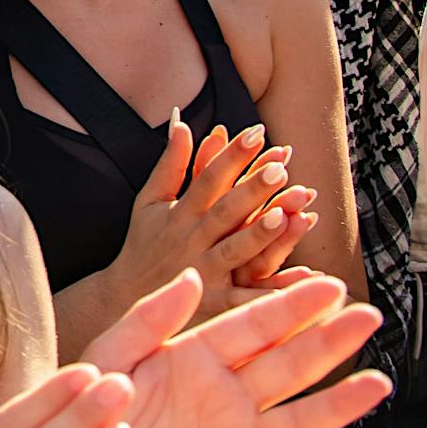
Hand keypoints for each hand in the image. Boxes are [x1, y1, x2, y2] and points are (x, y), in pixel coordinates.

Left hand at [85, 271, 386, 427]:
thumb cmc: (92, 410)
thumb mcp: (112, 353)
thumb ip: (150, 317)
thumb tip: (191, 276)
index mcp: (197, 358)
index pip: (254, 326)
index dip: (291, 306)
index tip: (328, 283)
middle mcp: (226, 398)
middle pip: (288, 365)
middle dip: (328, 341)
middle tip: (368, 316)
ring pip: (299, 421)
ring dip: (339, 404)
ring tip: (376, 382)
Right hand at [109, 120, 308, 320]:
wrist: (124, 299)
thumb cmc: (143, 245)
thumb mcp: (150, 200)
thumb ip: (170, 164)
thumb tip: (182, 123)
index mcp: (180, 213)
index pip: (208, 178)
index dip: (232, 155)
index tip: (257, 133)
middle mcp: (192, 239)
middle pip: (225, 211)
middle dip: (251, 189)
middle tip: (279, 168)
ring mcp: (202, 272)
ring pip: (235, 251)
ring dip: (259, 233)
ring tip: (287, 214)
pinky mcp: (213, 304)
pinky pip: (245, 299)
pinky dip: (272, 293)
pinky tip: (301, 281)